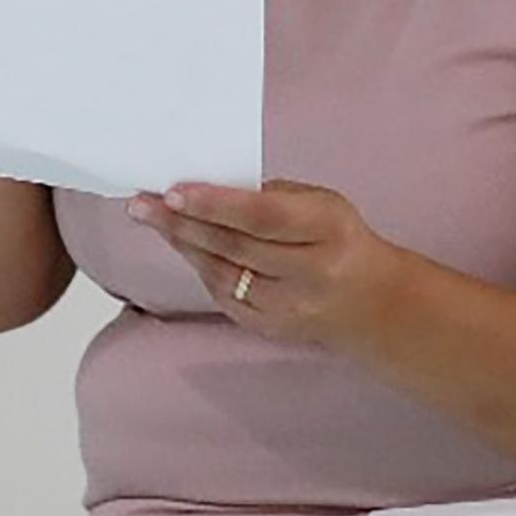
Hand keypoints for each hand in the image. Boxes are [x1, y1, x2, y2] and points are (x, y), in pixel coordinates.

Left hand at [130, 179, 410, 351]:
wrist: (372, 303)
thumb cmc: (338, 240)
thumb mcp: (321, 204)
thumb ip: (270, 196)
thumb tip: (208, 187)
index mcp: (327, 229)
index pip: (261, 216)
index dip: (213, 204)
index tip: (173, 191)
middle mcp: (310, 272)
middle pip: (234, 246)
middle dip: (182, 222)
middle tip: (143, 203)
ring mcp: (289, 307)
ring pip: (221, 273)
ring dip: (182, 243)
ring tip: (152, 217)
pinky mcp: (269, 328)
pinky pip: (223, 294)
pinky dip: (200, 267)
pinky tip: (182, 245)